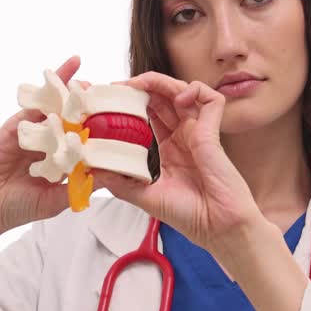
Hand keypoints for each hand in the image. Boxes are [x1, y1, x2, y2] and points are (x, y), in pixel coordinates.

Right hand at [0, 55, 100, 237]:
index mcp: (63, 161)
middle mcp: (51, 143)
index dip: (102, 130)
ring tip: (90, 79)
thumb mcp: (57, 200)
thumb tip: (114, 175)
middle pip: (74, 120)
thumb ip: (83, 186)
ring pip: (58, 107)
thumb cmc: (19, 207)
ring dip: (73, 90)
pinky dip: (51, 84)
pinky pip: (37, 101)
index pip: (87, 141)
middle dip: (89, 106)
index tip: (124, 120)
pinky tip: (66, 70)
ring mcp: (35, 131)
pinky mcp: (18, 123)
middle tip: (109, 91)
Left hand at [90, 71, 260, 251]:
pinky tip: (180, 98)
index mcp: (169, 148)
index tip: (112, 98)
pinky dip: (196, 90)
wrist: (217, 228)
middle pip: (163, 99)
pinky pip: (212, 100)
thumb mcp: (144, 197)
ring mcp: (200, 132)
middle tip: (121, 86)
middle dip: (143, 86)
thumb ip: (120, 182)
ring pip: (183, 91)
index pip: (149, 114)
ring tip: (141, 84)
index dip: (133, 103)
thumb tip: (92, 170)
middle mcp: (184, 136)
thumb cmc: (190, 216)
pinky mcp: (214, 132)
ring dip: (162, 82)